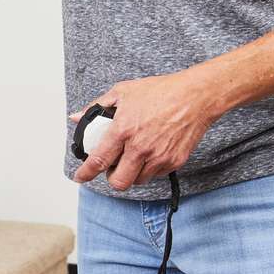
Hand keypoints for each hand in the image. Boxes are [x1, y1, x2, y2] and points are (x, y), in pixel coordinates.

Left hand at [71, 71, 218, 189]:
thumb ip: (96, 107)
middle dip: (111, 178)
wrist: (197, 95)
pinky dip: (149, 168)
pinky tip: (150, 153)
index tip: (79, 177)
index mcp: (123, 130)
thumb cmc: (162, 91)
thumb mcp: (123, 92)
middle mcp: (140, 147)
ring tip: (133, 157)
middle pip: (118, 182)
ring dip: (131, 173)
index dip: (85, 173)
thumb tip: (76, 117)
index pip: (98, 161)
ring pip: (137, 180)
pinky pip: (156, 175)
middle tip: (112, 167)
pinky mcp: (175, 161)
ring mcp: (159, 156)